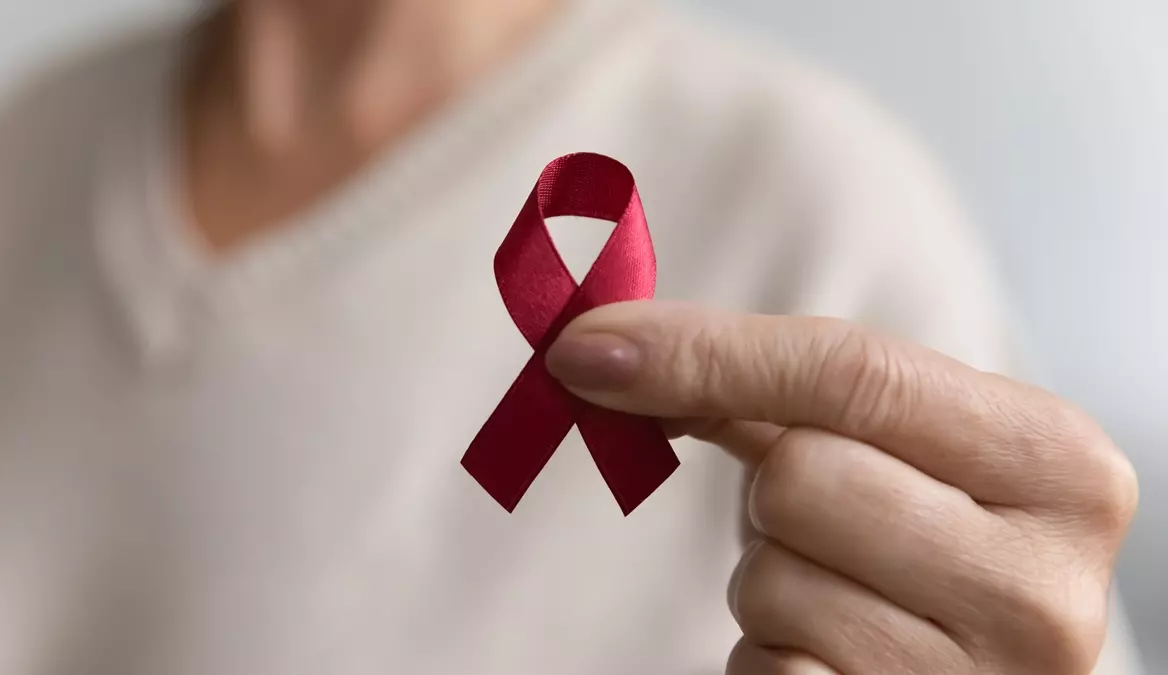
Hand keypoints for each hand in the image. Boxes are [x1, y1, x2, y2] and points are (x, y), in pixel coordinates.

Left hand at [545, 301, 1137, 674]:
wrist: (969, 664)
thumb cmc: (916, 542)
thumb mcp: (881, 448)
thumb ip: (767, 385)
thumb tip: (604, 350)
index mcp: (1058, 466)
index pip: (855, 373)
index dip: (707, 351)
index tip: (587, 348)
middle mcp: (1046, 584)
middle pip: (802, 476)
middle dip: (771, 496)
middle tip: (819, 522)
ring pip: (774, 579)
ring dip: (769, 583)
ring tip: (837, 597)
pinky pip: (768, 670)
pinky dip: (768, 653)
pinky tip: (825, 656)